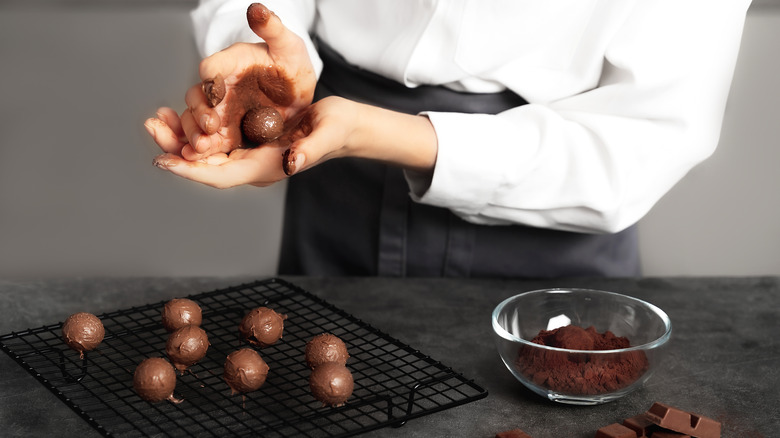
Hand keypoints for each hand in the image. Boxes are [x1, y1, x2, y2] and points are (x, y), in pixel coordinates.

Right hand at [145, 3, 315, 161]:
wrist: (296, 93)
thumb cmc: (290, 64)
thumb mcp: (288, 45)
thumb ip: (272, 28)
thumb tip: (257, 9)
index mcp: (231, 62)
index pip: (213, 67)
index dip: (210, 77)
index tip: (215, 90)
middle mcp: (218, 86)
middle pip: (196, 97)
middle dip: (198, 112)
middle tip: (211, 125)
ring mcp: (218, 110)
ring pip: (194, 121)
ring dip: (193, 133)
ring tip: (202, 146)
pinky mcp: (224, 130)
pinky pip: (205, 140)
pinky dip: (197, 148)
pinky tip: (197, 158)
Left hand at [150, 96, 438, 188]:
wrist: (344, 126)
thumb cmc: (337, 130)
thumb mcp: (327, 134)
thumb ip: (310, 150)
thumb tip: (292, 163)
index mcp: (267, 168)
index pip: (223, 175)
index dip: (193, 171)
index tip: (166, 162)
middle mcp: (252, 164)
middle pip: (206, 165)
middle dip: (175, 150)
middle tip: (152, 128)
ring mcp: (248, 152)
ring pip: (205, 152)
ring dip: (179, 138)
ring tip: (156, 118)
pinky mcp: (247, 138)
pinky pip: (213, 138)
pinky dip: (193, 128)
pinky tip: (177, 113)